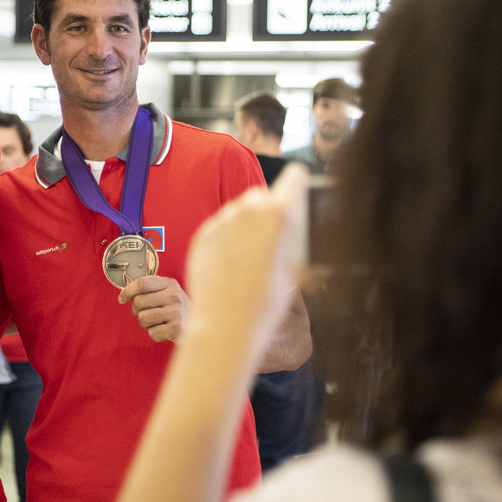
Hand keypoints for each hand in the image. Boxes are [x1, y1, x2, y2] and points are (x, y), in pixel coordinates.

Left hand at [118, 275, 189, 342]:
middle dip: (138, 311)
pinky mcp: (176, 328)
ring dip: (146, 324)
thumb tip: (124, 293)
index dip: (128, 291)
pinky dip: (155, 334)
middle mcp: (174, 296)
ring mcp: (176, 312)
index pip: (142, 283)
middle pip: (138, 302)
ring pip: (142, 318)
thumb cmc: (178, 310)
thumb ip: (149, 289)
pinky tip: (165, 330)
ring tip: (158, 322)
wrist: (203, 326)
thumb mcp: (168, 292)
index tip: (122, 298)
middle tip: (148, 313)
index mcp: (170, 284)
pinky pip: (152, 333)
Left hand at [184, 165, 308, 357]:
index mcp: (279, 214)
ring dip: (246, 224)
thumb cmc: (265, 302)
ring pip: (239, 211)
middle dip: (268, 211)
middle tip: (270, 242)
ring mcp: (223, 220)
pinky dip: (226, 237)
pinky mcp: (203, 233)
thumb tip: (291, 230)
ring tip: (248, 258)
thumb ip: (290, 239)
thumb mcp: (294, 269)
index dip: (298, 187)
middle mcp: (250, 210)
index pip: (294, 177)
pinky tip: (229, 264)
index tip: (296, 202)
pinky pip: (220, 226)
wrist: (225, 324)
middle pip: (262, 195)